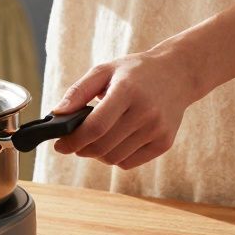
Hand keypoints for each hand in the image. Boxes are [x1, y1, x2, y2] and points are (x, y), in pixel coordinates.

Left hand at [50, 48, 201, 169]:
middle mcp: (146, 112)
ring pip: (114, 158)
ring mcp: (157, 130)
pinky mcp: (164, 143)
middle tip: (73, 144)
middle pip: (103, 146)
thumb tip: (57, 113)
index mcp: (127, 90)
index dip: (73, 140)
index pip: (96, 126)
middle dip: (81, 149)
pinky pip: (129, 163)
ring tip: (93, 141)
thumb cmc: (135, 72)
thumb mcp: (104, 71)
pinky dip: (114, 158)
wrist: (178, 74)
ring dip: (97, 155)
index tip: (59, 145)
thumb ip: (78, 91)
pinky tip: (113, 143)